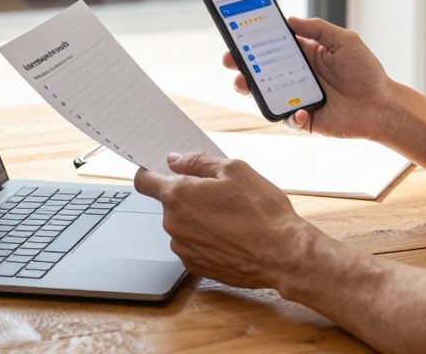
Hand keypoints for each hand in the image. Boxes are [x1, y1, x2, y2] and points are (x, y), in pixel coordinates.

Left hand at [133, 152, 318, 289]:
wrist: (282, 255)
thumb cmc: (262, 212)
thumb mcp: (234, 170)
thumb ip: (198, 161)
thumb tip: (175, 160)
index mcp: (178, 195)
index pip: (144, 180)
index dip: (150, 171)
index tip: (161, 170)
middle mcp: (173, 223)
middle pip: (170, 203)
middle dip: (189, 195)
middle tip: (220, 193)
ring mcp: (183, 248)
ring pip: (183, 224)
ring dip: (198, 218)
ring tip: (231, 217)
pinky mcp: (195, 266)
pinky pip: (193, 244)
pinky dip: (206, 238)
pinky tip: (230, 236)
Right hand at [222, 16, 394, 140]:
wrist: (382, 106)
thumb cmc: (367, 72)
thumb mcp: (345, 40)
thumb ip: (318, 29)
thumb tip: (289, 19)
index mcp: (304, 55)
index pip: (273, 45)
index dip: (254, 40)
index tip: (236, 33)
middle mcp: (297, 76)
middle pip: (261, 70)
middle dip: (241, 64)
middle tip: (229, 60)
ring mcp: (298, 99)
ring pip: (266, 95)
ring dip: (251, 90)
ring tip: (243, 83)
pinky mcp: (305, 120)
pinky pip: (288, 120)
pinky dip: (290, 117)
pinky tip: (300, 112)